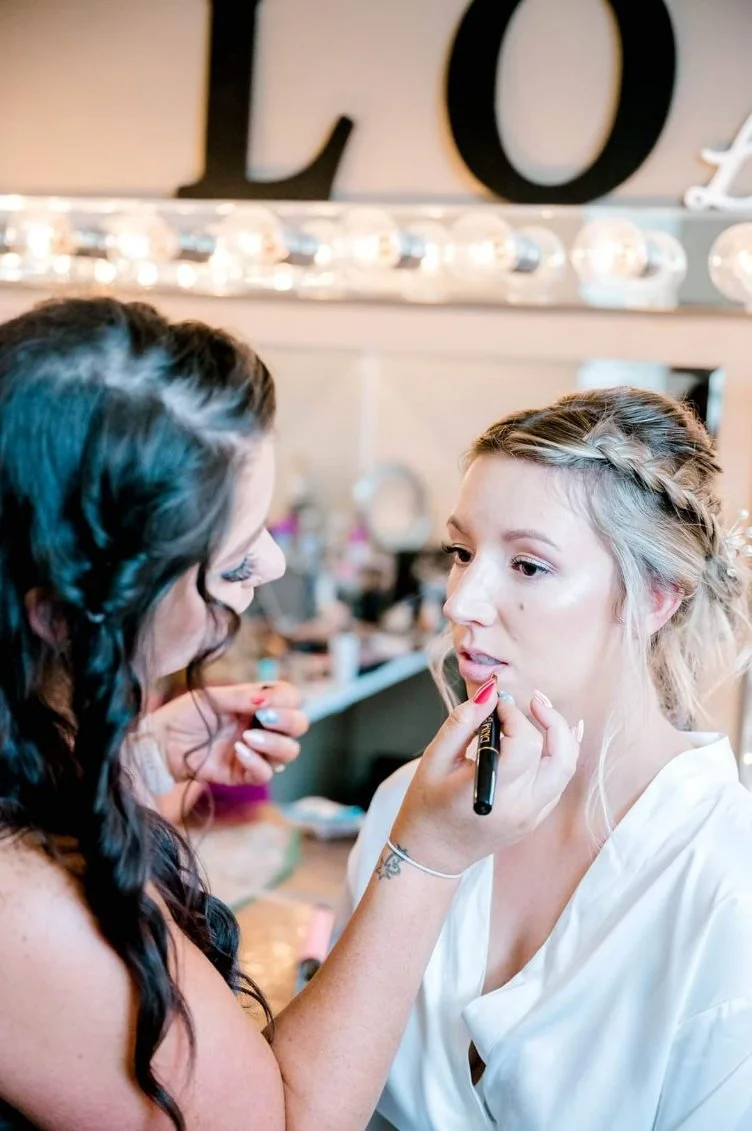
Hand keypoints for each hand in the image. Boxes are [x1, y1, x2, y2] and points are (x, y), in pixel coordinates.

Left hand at [147, 682, 308, 786]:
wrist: (161, 743)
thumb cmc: (185, 715)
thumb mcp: (214, 698)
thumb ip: (243, 697)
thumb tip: (269, 699)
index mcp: (258, 703)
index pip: (292, 698)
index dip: (287, 700)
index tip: (264, 702)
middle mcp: (263, 726)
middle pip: (299, 726)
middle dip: (288, 722)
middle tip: (265, 718)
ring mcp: (256, 751)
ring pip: (289, 752)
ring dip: (274, 744)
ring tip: (247, 738)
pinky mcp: (244, 774)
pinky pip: (266, 774)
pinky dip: (257, 762)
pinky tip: (238, 751)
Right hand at [391, 687, 579, 875]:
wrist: (432, 854)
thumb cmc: (426, 806)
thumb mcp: (435, 758)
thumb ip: (463, 722)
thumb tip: (489, 693)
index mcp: (493, 793)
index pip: (525, 743)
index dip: (515, 714)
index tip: (495, 703)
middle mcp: (520, 807)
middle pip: (558, 755)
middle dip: (549, 718)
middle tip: (531, 699)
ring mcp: (531, 816)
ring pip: (566, 768)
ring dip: (559, 735)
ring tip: (541, 711)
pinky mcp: (535, 819)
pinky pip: (558, 781)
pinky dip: (558, 754)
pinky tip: (550, 734)